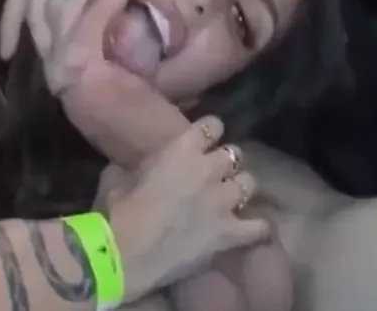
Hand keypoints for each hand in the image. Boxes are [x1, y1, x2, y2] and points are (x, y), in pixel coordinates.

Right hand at [100, 117, 270, 303]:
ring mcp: (223, 201)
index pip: (212, 125)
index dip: (210, 131)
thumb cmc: (117, 209)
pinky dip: (257, 226)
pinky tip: (249, 227)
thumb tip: (132, 164)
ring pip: (250, 183)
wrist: (125, 252)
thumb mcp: (120, 174)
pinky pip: (259, 226)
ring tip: (231, 197)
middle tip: (214, 172)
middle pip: (234, 153)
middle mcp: (209, 168)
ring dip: (240, 188)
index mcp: (182, 148)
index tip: (205, 138)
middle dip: (226, 161)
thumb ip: (138, 164)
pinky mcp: (231, 233)